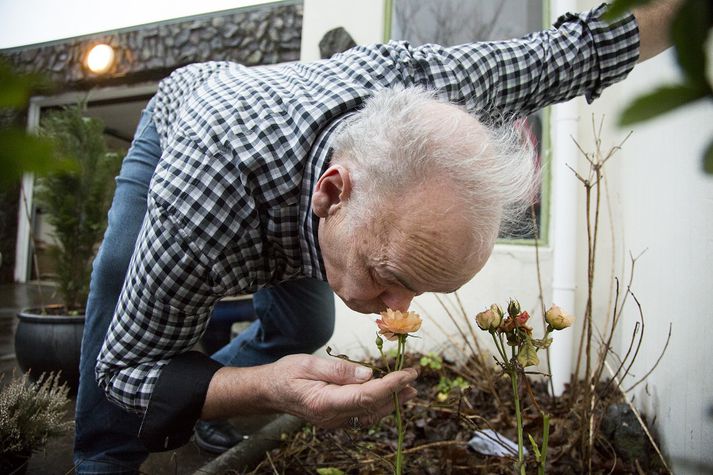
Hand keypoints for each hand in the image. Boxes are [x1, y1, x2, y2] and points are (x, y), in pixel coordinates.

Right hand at [264, 354, 418, 428]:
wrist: (269, 391)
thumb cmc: (286, 374)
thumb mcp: (310, 364)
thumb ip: (339, 371)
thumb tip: (369, 374)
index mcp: (325, 403)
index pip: (366, 396)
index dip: (390, 386)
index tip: (406, 374)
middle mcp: (332, 417)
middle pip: (372, 407)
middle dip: (395, 394)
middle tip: (414, 379)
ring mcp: (334, 421)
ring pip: (369, 414)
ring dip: (391, 401)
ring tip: (409, 389)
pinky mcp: (335, 419)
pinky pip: (362, 414)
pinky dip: (378, 405)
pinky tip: (389, 396)